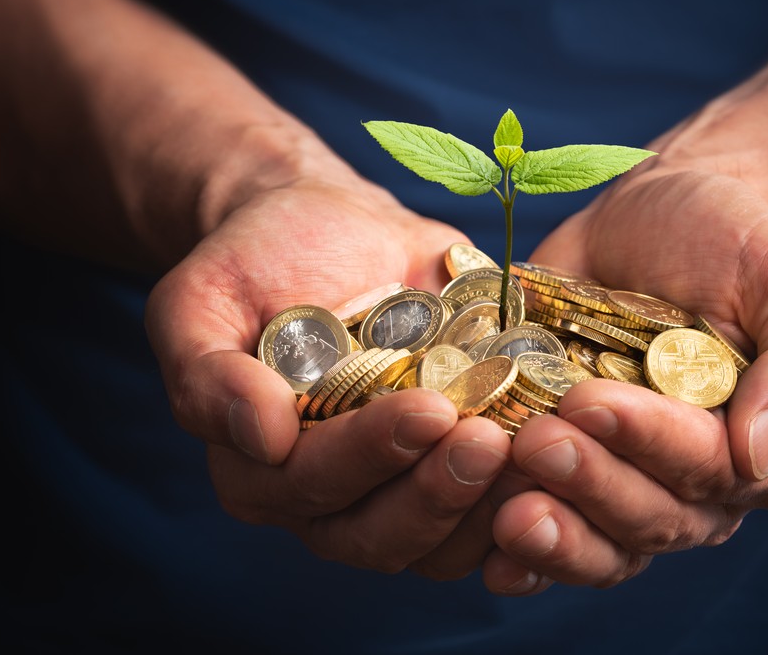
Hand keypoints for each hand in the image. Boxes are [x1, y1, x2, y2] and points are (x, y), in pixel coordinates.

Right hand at [145, 175, 512, 572]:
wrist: (329, 227)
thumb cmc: (256, 261)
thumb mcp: (201, 302)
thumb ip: (206, 373)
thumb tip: (258, 436)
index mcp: (262, 469)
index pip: (313, 487)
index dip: (370, 457)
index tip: (426, 410)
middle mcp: (332, 493)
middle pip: (384, 532)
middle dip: (438, 494)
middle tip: (488, 441)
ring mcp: (399, 482)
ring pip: (444, 539)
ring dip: (491, 507)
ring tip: (537, 454)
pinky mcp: (452, 461)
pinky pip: (491, 506)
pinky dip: (528, 492)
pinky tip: (566, 455)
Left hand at [479, 169, 767, 591]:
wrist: (655, 217)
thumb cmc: (734, 240)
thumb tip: (761, 456)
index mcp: (762, 446)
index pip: (709, 467)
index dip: (648, 442)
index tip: (588, 403)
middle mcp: (698, 483)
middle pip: (650, 516)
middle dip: (590, 483)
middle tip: (534, 441)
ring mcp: (630, 480)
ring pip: (603, 543)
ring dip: (554, 536)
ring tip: (503, 505)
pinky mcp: (574, 471)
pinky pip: (557, 534)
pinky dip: (525, 557)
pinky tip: (491, 558)